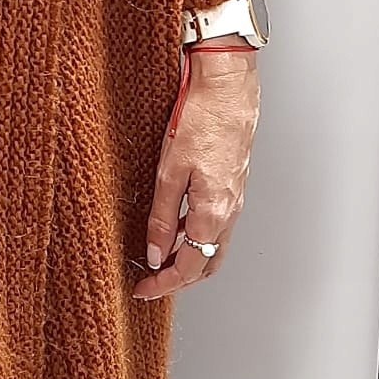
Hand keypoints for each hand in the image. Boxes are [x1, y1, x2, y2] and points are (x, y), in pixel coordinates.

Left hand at [133, 44, 260, 299]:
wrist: (229, 88)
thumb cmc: (202, 120)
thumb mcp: (169, 171)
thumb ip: (163, 217)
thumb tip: (156, 254)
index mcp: (214, 213)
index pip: (190, 266)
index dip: (165, 284)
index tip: (143, 290)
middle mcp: (230, 212)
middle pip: (207, 264)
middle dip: (179, 279)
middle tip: (151, 283)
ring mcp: (235, 199)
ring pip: (214, 246)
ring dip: (190, 261)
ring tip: (161, 260)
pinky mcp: (233, 185)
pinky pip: (217, 226)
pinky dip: (198, 238)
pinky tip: (178, 228)